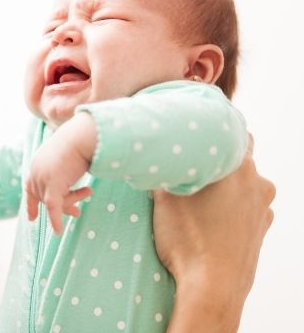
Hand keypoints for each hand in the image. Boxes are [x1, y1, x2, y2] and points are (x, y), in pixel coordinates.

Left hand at [25, 113, 96, 233]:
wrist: (83, 135)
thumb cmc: (80, 142)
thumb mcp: (67, 159)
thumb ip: (64, 171)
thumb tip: (70, 175)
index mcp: (38, 163)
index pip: (30, 187)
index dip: (31, 203)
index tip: (32, 218)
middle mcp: (36, 171)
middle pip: (45, 197)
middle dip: (63, 205)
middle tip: (77, 213)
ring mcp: (42, 178)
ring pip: (53, 201)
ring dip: (72, 202)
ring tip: (89, 192)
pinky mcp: (52, 184)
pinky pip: (53, 207)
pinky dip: (56, 220)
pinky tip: (58, 231)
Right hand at [153, 134, 274, 332]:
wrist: (212, 288)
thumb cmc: (188, 240)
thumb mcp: (164, 198)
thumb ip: (164, 171)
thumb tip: (154, 158)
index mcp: (237, 167)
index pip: (233, 131)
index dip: (214, 129)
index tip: (196, 134)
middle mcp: (257, 183)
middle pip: (238, 158)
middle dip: (216, 160)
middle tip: (189, 167)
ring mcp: (263, 208)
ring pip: (243, 184)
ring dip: (225, 185)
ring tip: (197, 197)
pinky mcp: (261, 229)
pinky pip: (246, 206)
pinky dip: (231, 207)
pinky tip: (209, 219)